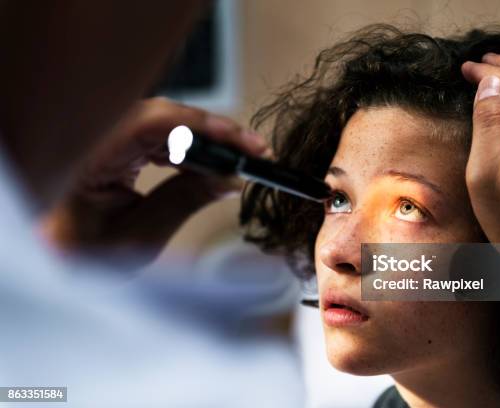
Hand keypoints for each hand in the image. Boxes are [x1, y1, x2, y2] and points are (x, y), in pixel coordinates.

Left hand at [41, 97, 267, 265]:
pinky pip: (159, 139)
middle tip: (252, 151)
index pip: (154, 122)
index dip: (204, 126)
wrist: (51, 265)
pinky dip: (188, 152)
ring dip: (205, 143)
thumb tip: (230, 178)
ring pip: (167, 127)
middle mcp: (96, 138)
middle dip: (213, 133)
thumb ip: (185, 201)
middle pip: (166, 118)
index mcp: (89, 155)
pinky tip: (210, 166)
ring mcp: (106, 140)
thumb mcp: (139, 236)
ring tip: (239, 161)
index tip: (242, 143)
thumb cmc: (79, 257)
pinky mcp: (116, 148)